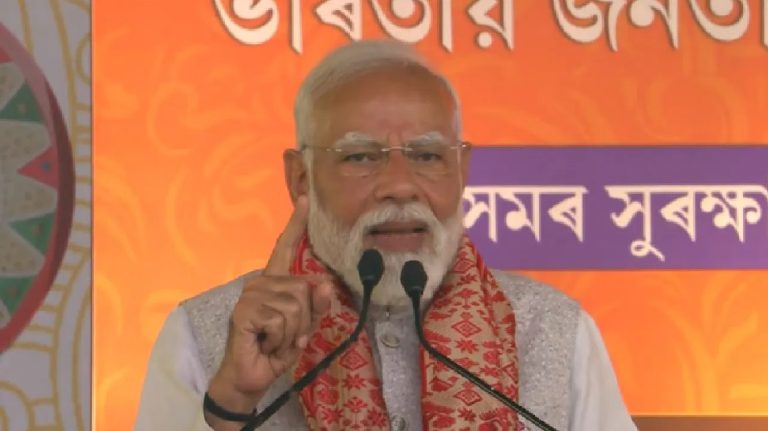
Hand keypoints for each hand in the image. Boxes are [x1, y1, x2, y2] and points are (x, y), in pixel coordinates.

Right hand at [205, 196, 332, 427]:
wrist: (251, 377)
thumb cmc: (275, 350)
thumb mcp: (303, 328)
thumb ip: (316, 306)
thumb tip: (325, 284)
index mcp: (274, 282)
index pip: (285, 248)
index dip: (296, 224)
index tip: (306, 199)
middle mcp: (260, 282)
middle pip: (304, 290)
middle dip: (303, 321)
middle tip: (285, 336)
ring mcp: (251, 295)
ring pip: (295, 307)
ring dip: (292, 333)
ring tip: (274, 341)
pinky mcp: (245, 311)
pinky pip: (281, 320)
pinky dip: (280, 339)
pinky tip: (265, 344)